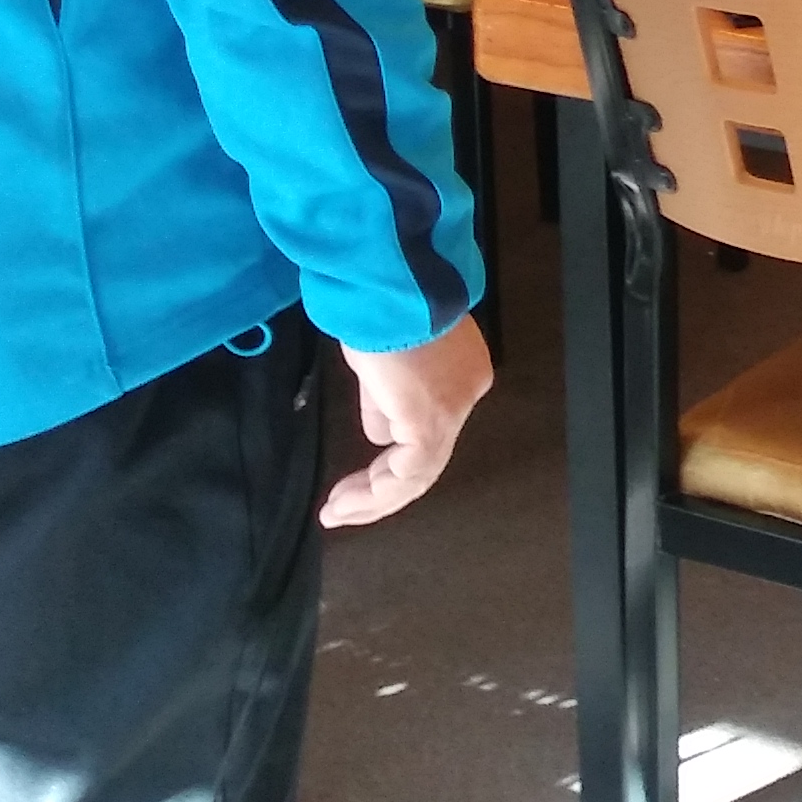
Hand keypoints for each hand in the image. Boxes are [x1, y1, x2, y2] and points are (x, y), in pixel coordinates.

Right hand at [323, 315, 491, 527]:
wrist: (389, 288)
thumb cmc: (379, 310)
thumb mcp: (380, 360)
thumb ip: (383, 400)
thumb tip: (377, 437)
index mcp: (461, 374)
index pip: (430, 430)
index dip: (391, 459)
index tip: (355, 477)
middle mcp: (466, 394)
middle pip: (427, 457)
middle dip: (381, 488)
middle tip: (341, 508)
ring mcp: (453, 410)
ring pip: (418, 473)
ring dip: (373, 499)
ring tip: (335, 513)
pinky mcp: (430, 422)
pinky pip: (407, 474)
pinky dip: (375, 495)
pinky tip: (344, 503)